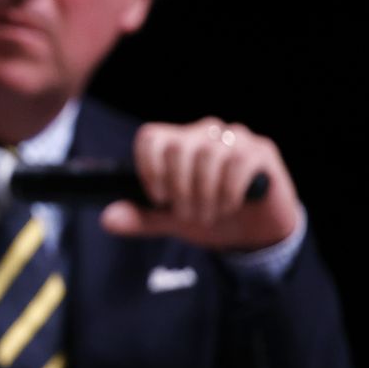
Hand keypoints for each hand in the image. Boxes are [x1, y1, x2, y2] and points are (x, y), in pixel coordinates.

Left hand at [101, 118, 300, 251]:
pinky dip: (229, 190)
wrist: (255, 234)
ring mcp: (234, 139)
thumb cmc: (210, 217)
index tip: (159, 197)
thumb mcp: (170, 221)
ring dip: (204, 193)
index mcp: (177, 143)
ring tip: (208, 215)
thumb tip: (107, 219)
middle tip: (187, 214)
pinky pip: (238, 162)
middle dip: (180, 188)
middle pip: (178, 147)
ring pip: (208, 154)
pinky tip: (229, 206)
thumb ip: (141, 218)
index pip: (151, 136)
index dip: (149, 167)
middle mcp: (204, 133)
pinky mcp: (261, 151)